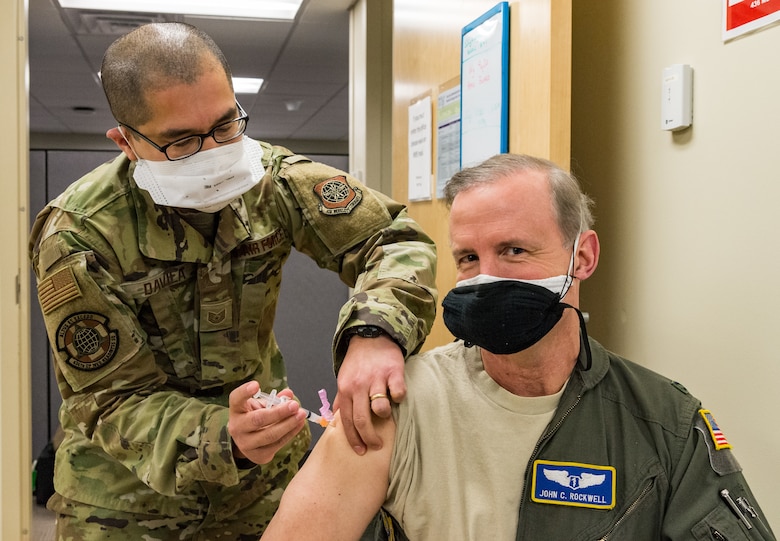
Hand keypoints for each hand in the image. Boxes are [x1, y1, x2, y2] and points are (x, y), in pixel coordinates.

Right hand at [228, 381, 306, 464]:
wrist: (248, 441)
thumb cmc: (255, 416)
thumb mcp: (261, 405)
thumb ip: (274, 398)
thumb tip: (288, 394)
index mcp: (236, 410)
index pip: (236, 399)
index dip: (245, 391)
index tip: (256, 385)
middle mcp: (237, 427)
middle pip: (258, 419)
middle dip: (279, 412)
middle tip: (294, 405)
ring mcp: (246, 444)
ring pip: (270, 435)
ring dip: (288, 424)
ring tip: (301, 414)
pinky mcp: (258, 455)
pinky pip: (277, 444)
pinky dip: (290, 433)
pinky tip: (299, 424)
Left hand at [333, 334, 405, 454]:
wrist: (371, 336)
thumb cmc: (357, 362)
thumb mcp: (344, 379)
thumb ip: (342, 399)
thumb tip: (335, 420)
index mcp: (345, 389)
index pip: (347, 421)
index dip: (353, 439)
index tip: (360, 451)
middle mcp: (359, 386)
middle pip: (362, 420)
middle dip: (369, 437)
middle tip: (376, 445)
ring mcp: (376, 379)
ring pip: (380, 408)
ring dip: (384, 416)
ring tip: (387, 415)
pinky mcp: (393, 372)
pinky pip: (398, 393)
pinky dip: (399, 398)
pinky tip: (397, 396)